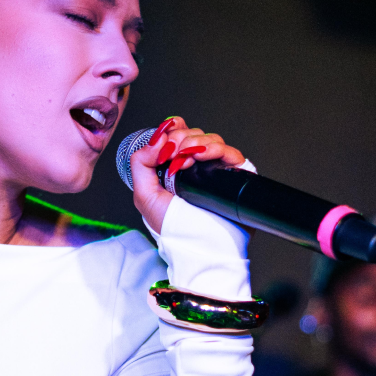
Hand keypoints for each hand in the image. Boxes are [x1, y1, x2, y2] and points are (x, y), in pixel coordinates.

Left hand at [129, 116, 245, 233]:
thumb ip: (140, 163)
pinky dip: (214, 148)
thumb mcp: (145, 195)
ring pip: (211, 139)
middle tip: (172, 155)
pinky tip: (201, 155)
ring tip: (185, 160)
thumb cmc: (175, 228)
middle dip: (179, 138)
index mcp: (177, 168)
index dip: (171, 128)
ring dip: (194, 143)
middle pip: (193, 134)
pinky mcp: (235, 175)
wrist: (199, 247)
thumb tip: (156, 138)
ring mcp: (216, 170)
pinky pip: (230, 152)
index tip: (164, 136)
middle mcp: (197, 166)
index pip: (178, 134)